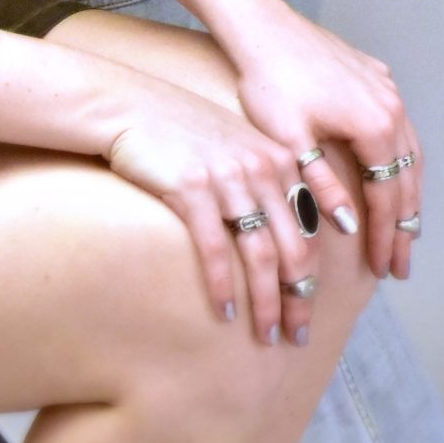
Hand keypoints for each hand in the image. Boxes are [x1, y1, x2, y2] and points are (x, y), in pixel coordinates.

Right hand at [105, 76, 327, 343]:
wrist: (130, 105)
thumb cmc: (182, 132)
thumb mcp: (236, 146)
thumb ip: (267, 181)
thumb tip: (289, 234)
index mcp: (279, 159)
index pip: (310, 229)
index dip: (312, 276)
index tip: (310, 310)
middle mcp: (261, 168)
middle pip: (294, 248)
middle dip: (299, 299)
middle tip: (295, 337)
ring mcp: (228, 178)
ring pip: (261, 254)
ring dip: (266, 302)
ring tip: (266, 335)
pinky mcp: (192, 188)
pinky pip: (215, 249)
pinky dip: (223, 286)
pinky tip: (225, 312)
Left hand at [230, 8, 421, 280]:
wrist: (261, 27)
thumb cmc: (269, 83)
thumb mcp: (291, 142)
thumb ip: (323, 186)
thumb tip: (352, 226)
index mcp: (374, 126)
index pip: (386, 197)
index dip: (385, 237)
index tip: (384, 270)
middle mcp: (391, 106)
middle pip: (405, 178)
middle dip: (403, 226)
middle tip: (400, 266)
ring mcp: (387, 88)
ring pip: (408, 151)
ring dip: (406, 192)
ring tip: (402, 230)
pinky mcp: (376, 75)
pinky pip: (399, 125)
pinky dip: (400, 158)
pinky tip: (393, 172)